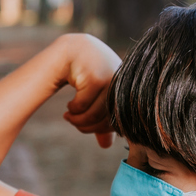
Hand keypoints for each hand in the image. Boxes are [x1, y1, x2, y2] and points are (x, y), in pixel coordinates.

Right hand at [58, 34, 121, 148]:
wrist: (71, 50)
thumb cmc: (86, 74)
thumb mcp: (95, 96)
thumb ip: (101, 119)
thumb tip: (106, 146)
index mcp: (126, 89)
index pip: (119, 120)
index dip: (103, 128)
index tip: (87, 127)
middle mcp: (121, 83)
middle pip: (107, 119)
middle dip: (87, 127)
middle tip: (74, 124)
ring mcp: (109, 79)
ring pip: (94, 113)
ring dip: (77, 120)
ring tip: (69, 116)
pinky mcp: (95, 76)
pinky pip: (84, 104)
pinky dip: (73, 109)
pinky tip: (69, 105)